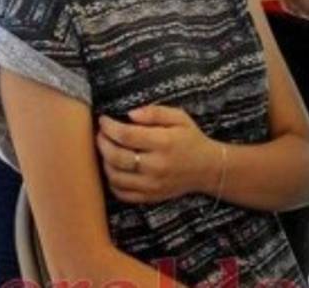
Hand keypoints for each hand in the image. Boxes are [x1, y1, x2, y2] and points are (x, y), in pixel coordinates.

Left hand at [96, 106, 222, 204]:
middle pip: (116, 157)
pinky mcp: (150, 197)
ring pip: (115, 177)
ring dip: (104, 162)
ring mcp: (152, 185)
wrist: (207, 168)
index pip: (126, 135)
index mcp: (163, 143)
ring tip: (106, 150)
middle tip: (100, 134)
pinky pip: (122, 194)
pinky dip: (112, 182)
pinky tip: (114, 169)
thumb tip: (130, 114)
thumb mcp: (179, 117)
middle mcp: (156, 166)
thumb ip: (154, 112)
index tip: (103, 120)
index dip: (109, 127)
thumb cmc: (190, 139)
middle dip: (102, 143)